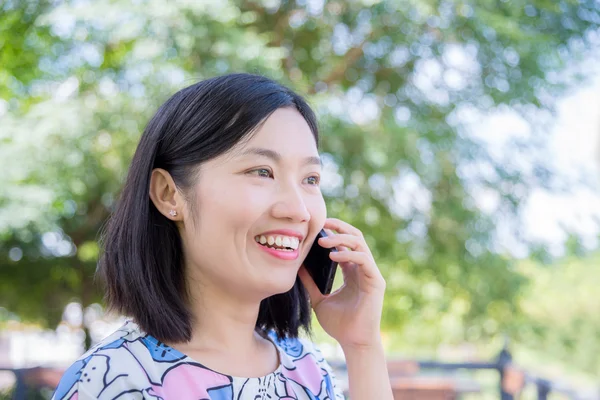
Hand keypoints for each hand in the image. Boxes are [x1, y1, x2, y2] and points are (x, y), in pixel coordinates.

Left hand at [298, 218, 385, 348]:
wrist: (353, 343)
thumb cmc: (339, 324)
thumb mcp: (318, 299)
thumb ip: (310, 283)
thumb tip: (296, 266)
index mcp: (351, 272)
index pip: (345, 244)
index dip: (333, 232)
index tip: (316, 226)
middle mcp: (363, 269)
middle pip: (355, 237)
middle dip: (339, 227)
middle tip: (322, 223)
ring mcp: (371, 274)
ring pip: (360, 244)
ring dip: (341, 239)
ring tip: (322, 241)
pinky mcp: (376, 281)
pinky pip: (364, 259)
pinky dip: (348, 254)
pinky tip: (333, 256)